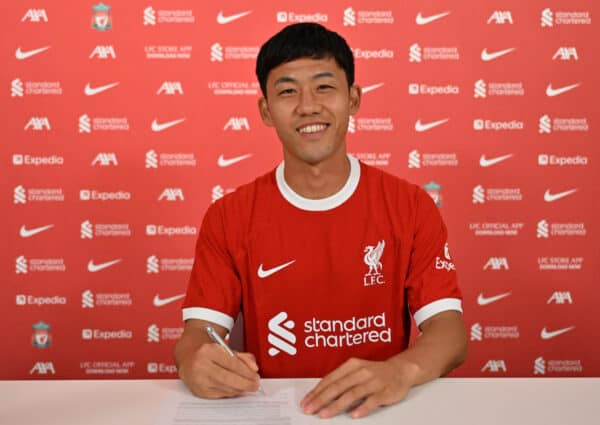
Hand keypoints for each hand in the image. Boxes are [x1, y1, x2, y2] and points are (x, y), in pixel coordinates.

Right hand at [178, 343, 260, 398]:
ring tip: (246, 386)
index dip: (246, 372)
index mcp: (208, 350)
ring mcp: (198, 379)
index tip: (256, 376)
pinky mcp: (199, 391)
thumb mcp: (225, 348)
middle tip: (255, 384)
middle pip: (228, 378)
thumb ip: (243, 357)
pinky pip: (220, 394)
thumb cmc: (209, 353)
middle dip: (245, 383)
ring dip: (239, 389)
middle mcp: (201, 365)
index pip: (232, 363)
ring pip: (225, 388)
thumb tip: (254, 368)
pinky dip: (230, 393)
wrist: (188, 357)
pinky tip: (235, 388)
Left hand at [300, 357, 418, 418]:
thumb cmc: (375, 372)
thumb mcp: (356, 370)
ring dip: (336, 405)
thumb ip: (341, 380)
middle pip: (338, 386)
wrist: (401, 369)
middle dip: (321, 399)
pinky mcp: (385, 391)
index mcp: (351, 365)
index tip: (306, 401)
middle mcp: (361, 372)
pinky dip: (363, 408)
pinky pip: (373, 400)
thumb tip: (321, 393)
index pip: (330, 379)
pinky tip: (354, 415)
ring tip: (325, 414)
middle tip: (310, 409)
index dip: (316, 391)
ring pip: (352, 394)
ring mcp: (373, 381)